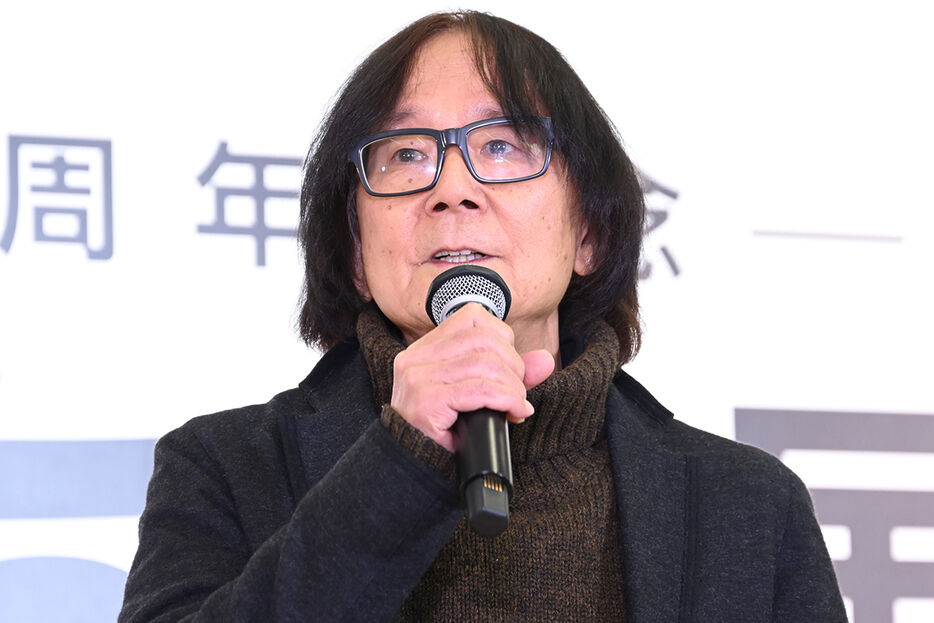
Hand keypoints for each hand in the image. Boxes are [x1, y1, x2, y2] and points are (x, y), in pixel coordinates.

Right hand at [390, 303, 554, 450]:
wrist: (413, 467)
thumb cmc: (444, 431)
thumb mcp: (476, 394)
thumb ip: (508, 373)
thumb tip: (545, 359)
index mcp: (424, 349)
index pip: (473, 317)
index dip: (502, 338)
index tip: (508, 367)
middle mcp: (415, 357)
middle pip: (484, 340)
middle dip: (514, 367)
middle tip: (516, 393)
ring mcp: (418, 378)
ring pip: (486, 364)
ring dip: (513, 387)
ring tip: (515, 405)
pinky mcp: (426, 401)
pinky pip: (480, 390)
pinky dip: (507, 400)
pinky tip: (515, 412)